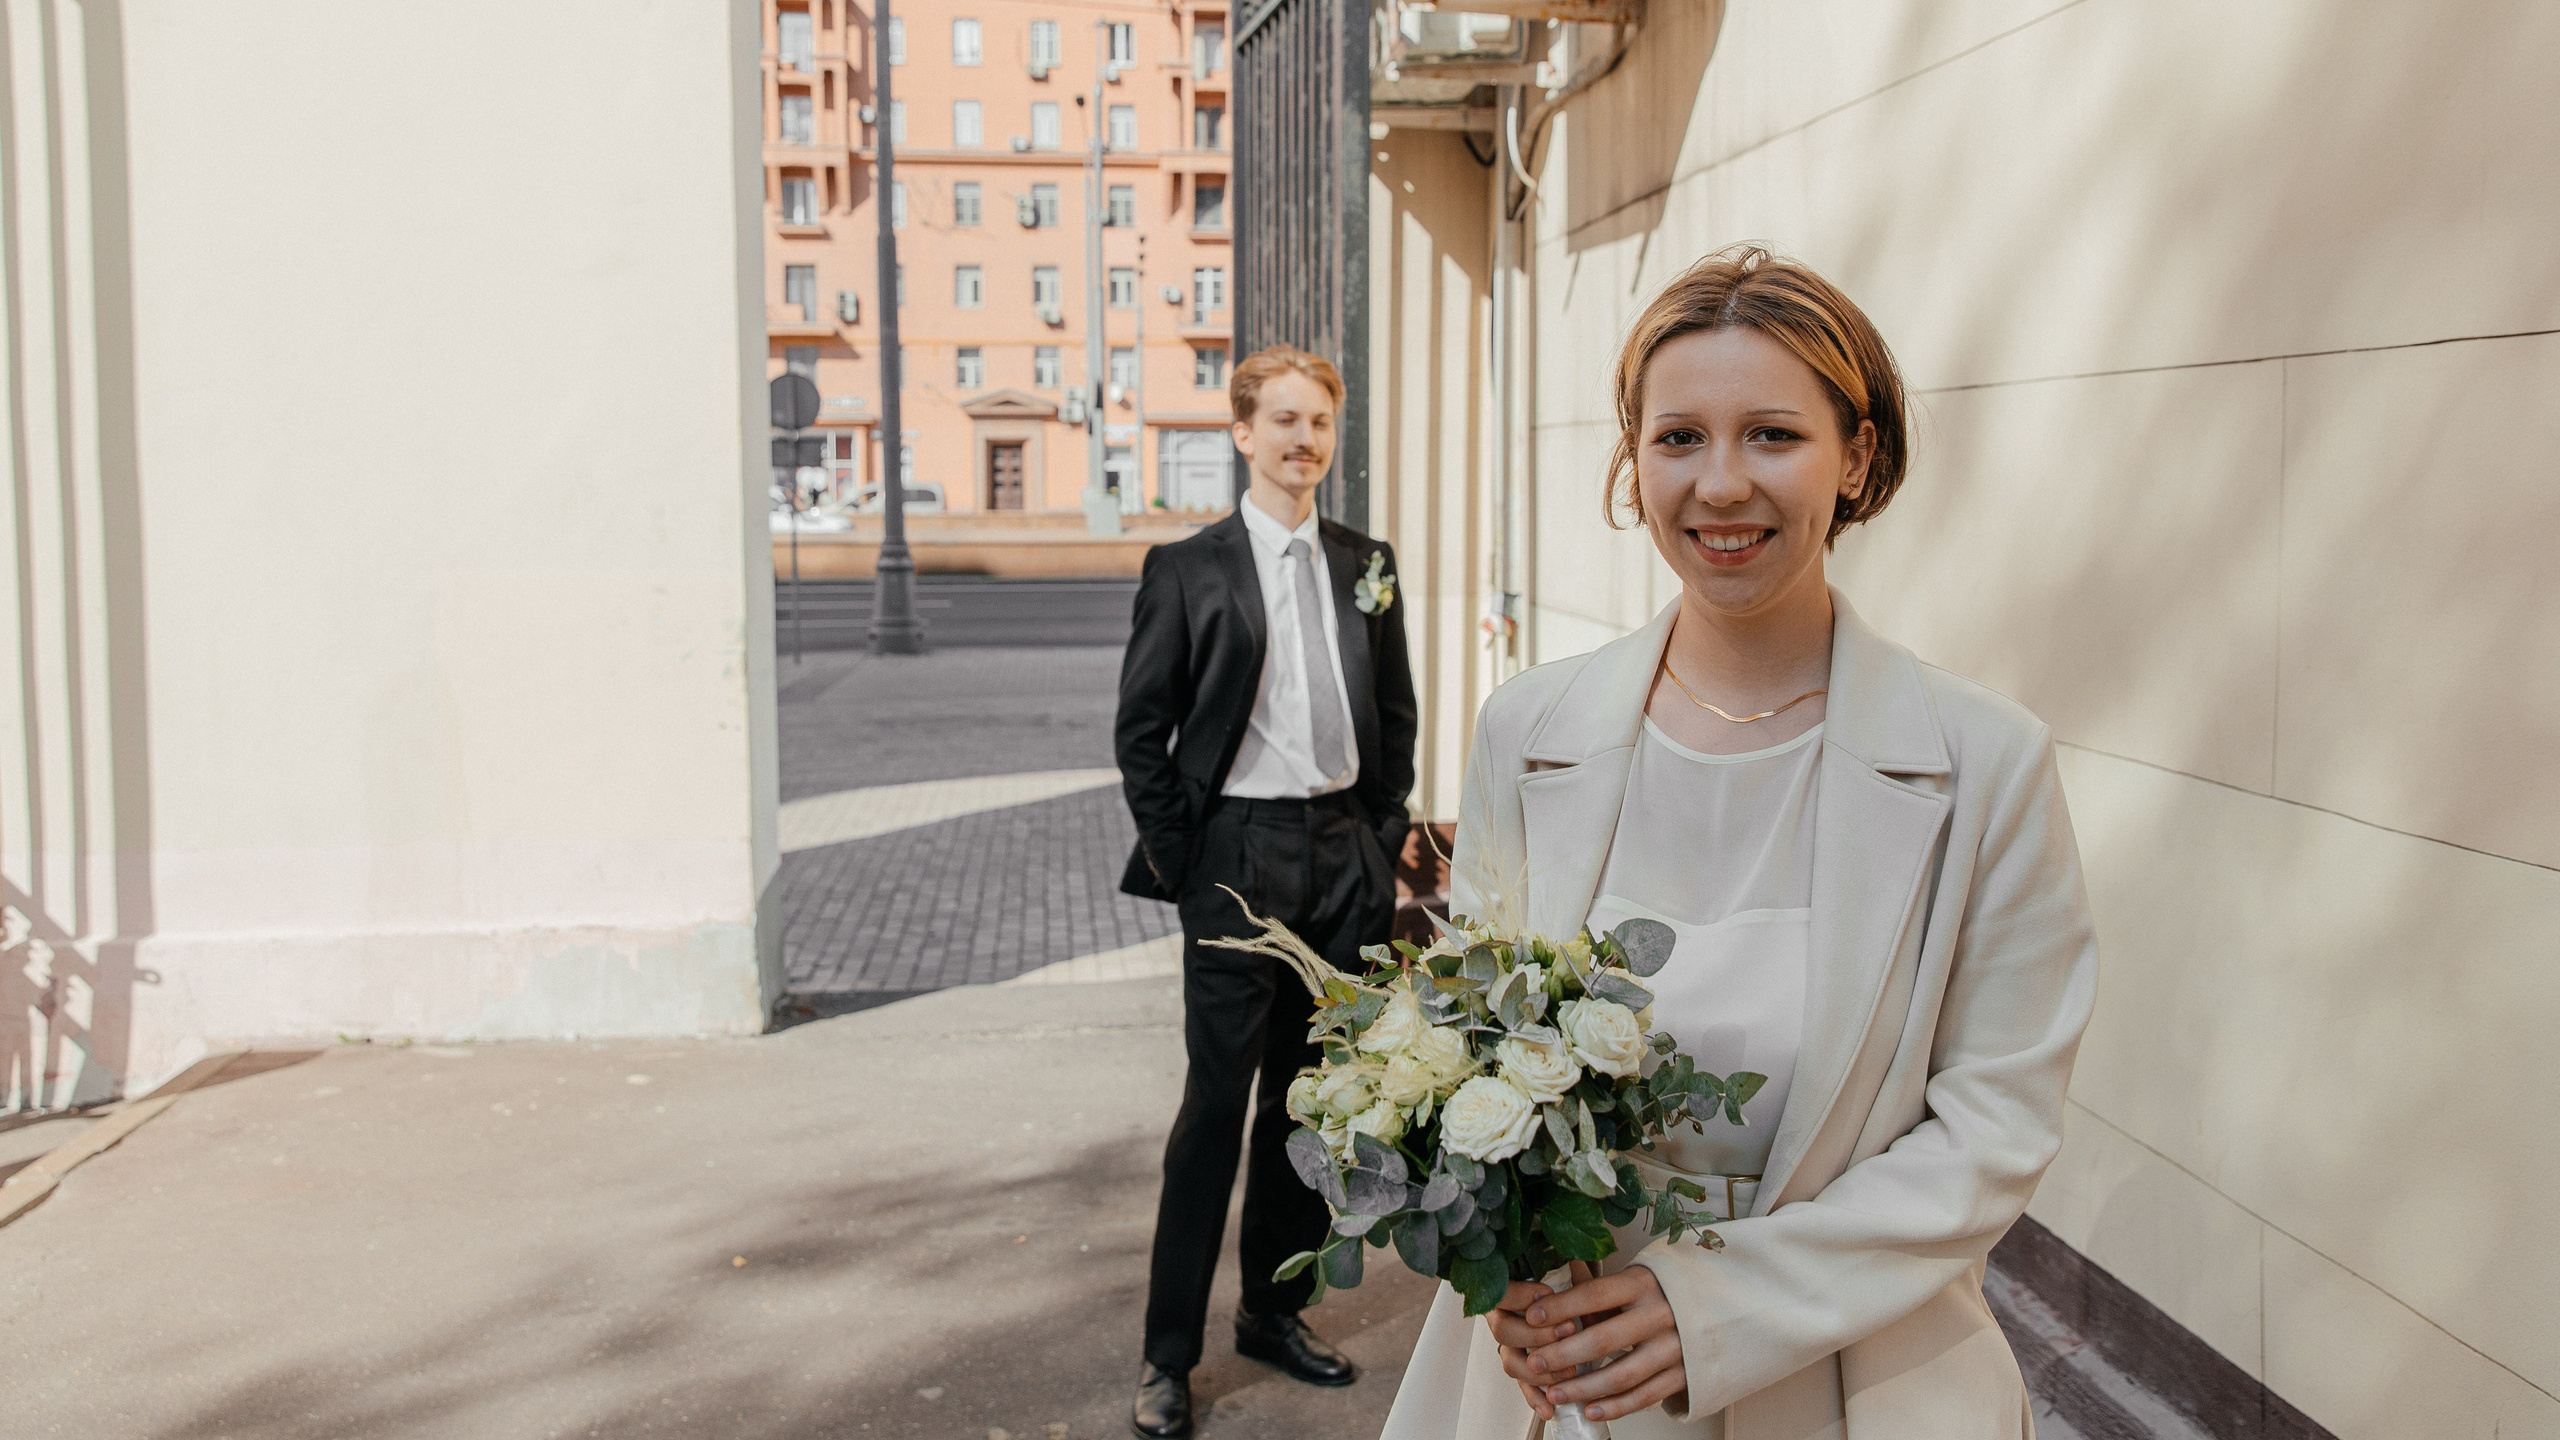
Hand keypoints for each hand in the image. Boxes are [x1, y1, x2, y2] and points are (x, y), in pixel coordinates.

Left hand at [1486, 1262, 1686, 1423]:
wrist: (1721, 1309)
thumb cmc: (1662, 1294)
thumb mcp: (1633, 1280)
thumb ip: (1593, 1287)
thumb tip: (1547, 1284)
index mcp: (1643, 1283)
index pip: (1595, 1295)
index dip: (1561, 1307)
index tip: (1531, 1317)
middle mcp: (1661, 1314)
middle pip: (1604, 1339)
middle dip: (1563, 1354)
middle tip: (1535, 1362)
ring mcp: (1675, 1348)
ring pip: (1621, 1375)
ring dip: (1583, 1388)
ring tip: (1555, 1393)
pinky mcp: (1683, 1375)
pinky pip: (1644, 1397)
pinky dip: (1615, 1407)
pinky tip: (1589, 1410)